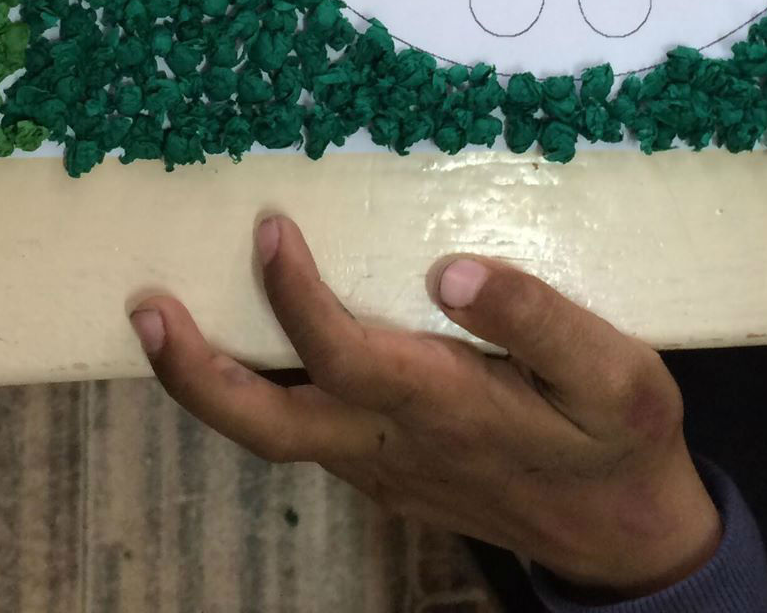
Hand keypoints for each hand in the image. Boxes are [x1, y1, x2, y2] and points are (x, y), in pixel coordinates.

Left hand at [133, 217, 723, 599]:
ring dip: (210, 380)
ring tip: (159, 314)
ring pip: (273, 432)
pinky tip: (241, 340)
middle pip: (270, 424)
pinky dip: (255, 389)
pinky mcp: (380, 472)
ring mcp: (380, 467)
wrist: (622, 537)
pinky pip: (300, 432)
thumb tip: (449, 270)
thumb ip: (538, 320)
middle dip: (197, 370)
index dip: (297, 299)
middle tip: (143, 304)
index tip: (272, 229)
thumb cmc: (619, 441)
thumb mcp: (617, 376)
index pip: (349, 358)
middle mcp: (397, 446)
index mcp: (452, 411)